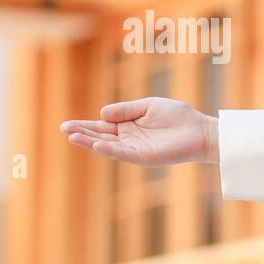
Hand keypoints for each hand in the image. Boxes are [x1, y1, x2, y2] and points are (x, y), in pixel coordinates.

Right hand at [60, 97, 217, 166]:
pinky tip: (96, 145)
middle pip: (100, 136)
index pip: (102, 126)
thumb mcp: (147, 106)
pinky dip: (109, 149)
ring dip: (90, 142)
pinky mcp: (144, 157)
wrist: (199, 130)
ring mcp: (135, 149)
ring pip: (108, 146)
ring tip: (72, 136)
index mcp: (128, 126)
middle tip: (63, 129)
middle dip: (82, 133)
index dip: (85, 125)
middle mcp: (129, 139)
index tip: (67, 124)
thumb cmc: (177, 116)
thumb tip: (101, 113)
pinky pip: (123, 153)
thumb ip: (125, 110)